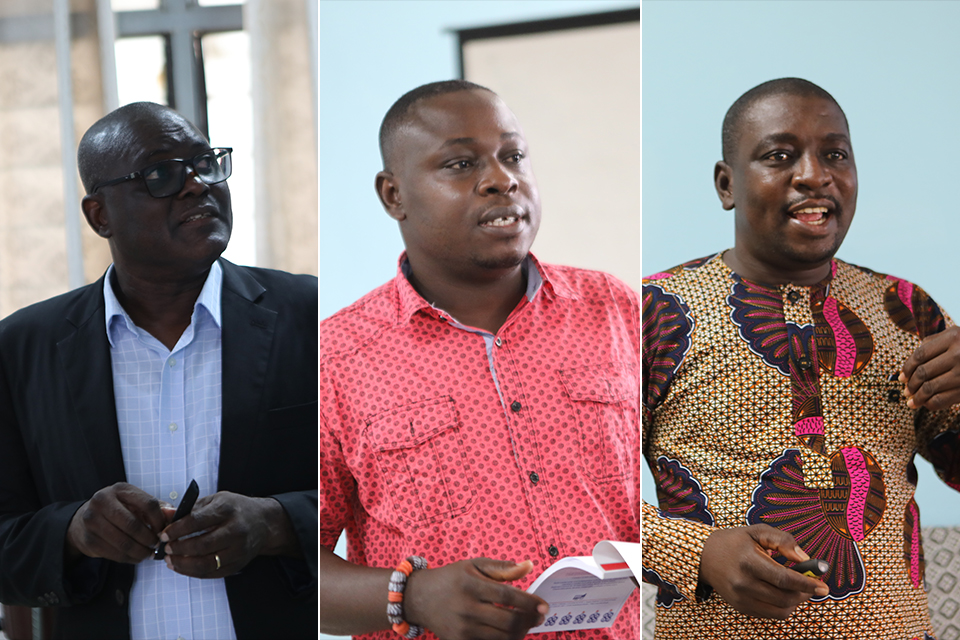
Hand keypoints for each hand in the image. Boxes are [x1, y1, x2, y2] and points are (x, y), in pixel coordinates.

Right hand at [65, 482, 170, 563]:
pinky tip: (137, 557)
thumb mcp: (136, 504)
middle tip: (158, 546)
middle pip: (133, 525)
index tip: (165, 531)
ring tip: (149, 554)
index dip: (160, 520)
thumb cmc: (118, 510)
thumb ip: (158, 509)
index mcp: (120, 490)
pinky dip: (129, 558)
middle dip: (149, 539)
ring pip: (123, 542)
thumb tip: (174, 514)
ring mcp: (92, 520)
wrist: (84, 520)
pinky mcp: (88, 539)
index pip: (147, 504)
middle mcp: (103, 501)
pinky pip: (114, 554)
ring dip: (140, 552)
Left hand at [160, 492, 293, 577]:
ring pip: (206, 563)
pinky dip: (193, 572)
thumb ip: (191, 508)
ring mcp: (238, 549)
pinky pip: (212, 573)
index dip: (177, 530)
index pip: (197, 521)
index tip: (164, 534)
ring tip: (171, 560)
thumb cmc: (237, 509)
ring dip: (184, 564)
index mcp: (227, 509)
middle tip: (167, 548)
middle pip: (202, 545)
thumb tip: (166, 514)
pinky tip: (183, 566)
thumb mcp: (216, 500)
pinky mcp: (237, 564)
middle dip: (179, 548)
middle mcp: (236, 530)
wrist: (263, 522)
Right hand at [403, 558, 548, 639]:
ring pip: (502, 638)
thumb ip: (502, 568)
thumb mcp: (474, 565)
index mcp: (471, 585)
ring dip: (520, 633)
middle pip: (508, 622)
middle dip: (529, 621)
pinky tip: (508, 631)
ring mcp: (463, 629)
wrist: (419, 598)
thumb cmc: (451, 579)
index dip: (529, 603)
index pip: (508, 596)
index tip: (544, 606)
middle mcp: (467, 609)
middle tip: (538, 616)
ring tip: (525, 624)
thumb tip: (529, 566)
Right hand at [698, 524, 827, 618]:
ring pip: (780, 610)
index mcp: (748, 561)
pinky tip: (782, 593)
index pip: (784, 579)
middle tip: (813, 585)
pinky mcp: (741, 607)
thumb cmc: (734, 542)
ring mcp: (741, 598)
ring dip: (795, 602)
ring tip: (797, 589)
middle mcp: (743, 583)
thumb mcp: (757, 531)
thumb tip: (804, 558)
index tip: (823, 585)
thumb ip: (783, 540)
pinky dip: (782, 606)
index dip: (807, 583)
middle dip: (805, 593)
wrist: (704, 556)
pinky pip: (770, 614)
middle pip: (785, 597)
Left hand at [900, 326, 959, 409]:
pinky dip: (931, 404)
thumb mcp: (955, 335)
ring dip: (918, 397)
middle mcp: (958, 354)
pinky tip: (926, 405)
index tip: (902, 377)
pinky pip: (943, 399)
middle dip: (911, 385)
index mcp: (952, 337)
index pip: (919, 355)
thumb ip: (932, 344)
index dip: (907, 368)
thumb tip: (906, 369)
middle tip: (906, 391)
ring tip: (912, 400)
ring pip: (930, 388)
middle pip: (923, 373)